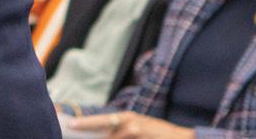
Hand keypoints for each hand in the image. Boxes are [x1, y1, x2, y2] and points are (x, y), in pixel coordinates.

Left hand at [69, 111, 194, 138]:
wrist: (184, 138)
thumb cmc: (158, 133)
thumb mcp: (139, 126)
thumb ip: (121, 130)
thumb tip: (104, 135)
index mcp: (127, 118)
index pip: (100, 120)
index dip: (85, 123)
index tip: (72, 125)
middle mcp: (130, 125)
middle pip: (108, 138)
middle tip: (125, 136)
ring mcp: (137, 134)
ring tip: (136, 136)